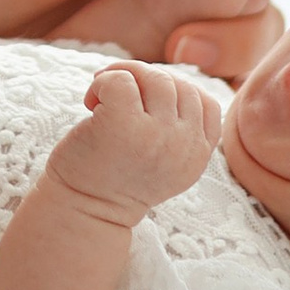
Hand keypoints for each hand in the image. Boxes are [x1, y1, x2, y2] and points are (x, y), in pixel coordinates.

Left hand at [45, 62, 221, 220]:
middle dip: (146, 80)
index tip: (146, 104)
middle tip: (115, 95)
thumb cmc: (116, 179)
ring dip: (124, 77)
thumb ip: (178, 130)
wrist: (82, 212)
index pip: (207, 103)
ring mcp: (156, 134)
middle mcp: (183, 145)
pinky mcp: (123, 124)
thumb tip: (165, 78)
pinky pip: (121, 80)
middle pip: (180, 85)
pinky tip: (91, 103)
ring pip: (155, 77)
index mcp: (197, 156)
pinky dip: (103, 82)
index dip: (175, 94)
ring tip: (101, 99)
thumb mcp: (163, 162)